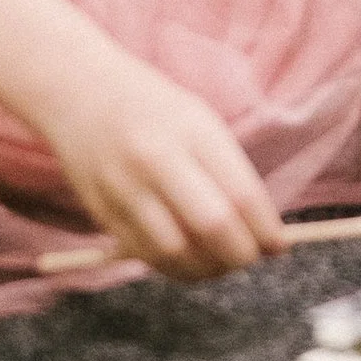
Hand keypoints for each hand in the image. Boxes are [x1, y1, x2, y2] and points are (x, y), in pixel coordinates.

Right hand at [33, 50, 289, 281]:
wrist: (80, 90)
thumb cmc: (153, 106)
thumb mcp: (199, 121)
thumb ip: (231, 172)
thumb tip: (266, 232)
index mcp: (192, 130)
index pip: (240, 193)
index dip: (265, 229)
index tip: (279, 246)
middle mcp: (158, 159)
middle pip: (211, 226)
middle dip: (240, 254)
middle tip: (252, 257)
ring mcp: (126, 188)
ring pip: (176, 252)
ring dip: (206, 270)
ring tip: (221, 264)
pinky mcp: (102, 212)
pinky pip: (145, 256)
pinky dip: (174, 268)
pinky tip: (189, 261)